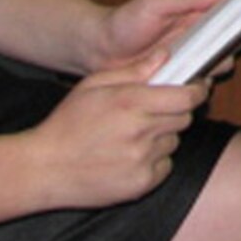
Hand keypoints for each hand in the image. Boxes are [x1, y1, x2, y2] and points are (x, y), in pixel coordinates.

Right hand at [26, 52, 207, 209]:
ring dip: (162, 136)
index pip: (186, 97)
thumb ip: (134, 70)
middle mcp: (140, 132)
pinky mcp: (141, 184)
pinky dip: (154, 160)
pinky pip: (164, 166)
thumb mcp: (93, 85)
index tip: (195, 88)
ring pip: (173, 141)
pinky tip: (129, 156)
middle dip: (175, 111)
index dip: (196, 91)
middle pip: (184, 118)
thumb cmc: (67, 124)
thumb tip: (166, 56)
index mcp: (130, 103)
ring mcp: (142, 161)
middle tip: (153, 111)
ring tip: (132, 136)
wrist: (44, 170)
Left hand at [89, 0, 227, 71]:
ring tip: (200, 69)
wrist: (97, 50)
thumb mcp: (156, 2)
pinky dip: (197, 85)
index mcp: (195, 13)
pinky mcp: (177, 78)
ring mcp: (187, 58)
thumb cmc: (124, 20)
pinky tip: (188, 84)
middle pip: (227, 44)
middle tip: (217, 51)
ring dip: (213, 69)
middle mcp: (196, 36)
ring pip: (215, 66)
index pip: (228, 14)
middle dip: (229, 49)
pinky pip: (195, 83)